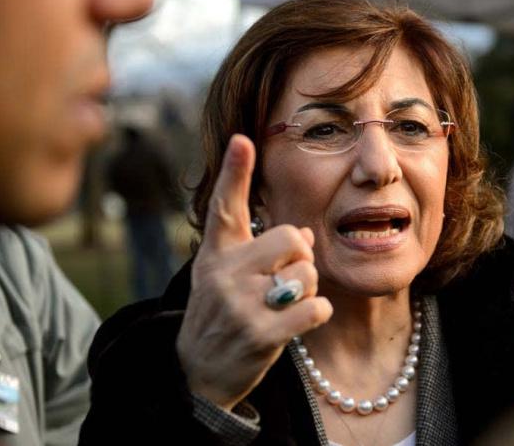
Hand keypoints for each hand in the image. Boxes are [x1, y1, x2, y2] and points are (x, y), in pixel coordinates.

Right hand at [176, 134, 332, 410]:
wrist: (198, 372)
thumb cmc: (223, 315)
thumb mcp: (225, 275)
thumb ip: (261, 249)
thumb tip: (307, 236)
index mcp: (215, 253)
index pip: (225, 206)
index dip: (234, 171)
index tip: (242, 140)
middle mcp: (223, 273)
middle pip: (292, 238)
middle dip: (300, 259)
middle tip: (284, 280)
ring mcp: (239, 304)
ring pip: (306, 274)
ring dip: (306, 290)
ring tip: (282, 306)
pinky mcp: (260, 334)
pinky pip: (314, 307)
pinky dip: (315, 314)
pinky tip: (297, 323)